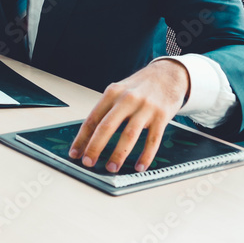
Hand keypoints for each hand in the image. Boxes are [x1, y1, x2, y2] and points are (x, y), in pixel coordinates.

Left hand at [69, 60, 189, 172]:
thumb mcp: (119, 90)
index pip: (92, 119)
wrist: (169, 74)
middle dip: (95, 147)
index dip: (82, 138)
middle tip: (88, 162)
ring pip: (129, 135)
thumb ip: (107, 109)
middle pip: (107, 126)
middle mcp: (127, 99)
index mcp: (112, 93)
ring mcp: (146, 108)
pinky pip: (153, 140)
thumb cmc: (140, 86)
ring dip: (119, 154)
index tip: (75, 152)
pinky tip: (139, 167)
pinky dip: (146, 156)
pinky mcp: (162, 117)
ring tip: (111, 168)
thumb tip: (90, 136)